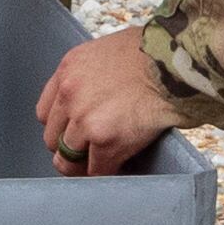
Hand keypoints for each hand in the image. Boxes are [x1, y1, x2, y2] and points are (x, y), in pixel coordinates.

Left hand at [34, 26, 183, 174]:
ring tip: (101, 167)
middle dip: (70, 148)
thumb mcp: (109, 50)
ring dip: (85, 165)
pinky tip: (119, 169)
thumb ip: (93, 74)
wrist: (177, 64)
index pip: (46, 112)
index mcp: (68, 70)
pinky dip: (107, 174)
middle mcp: (69, 94)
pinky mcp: (105, 140)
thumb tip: (98, 94)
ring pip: (69, 159)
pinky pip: (97, 170)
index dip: (61, 127)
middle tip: (88, 154)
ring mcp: (85, 119)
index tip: (72, 134)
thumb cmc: (155, 53)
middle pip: (53, 138)